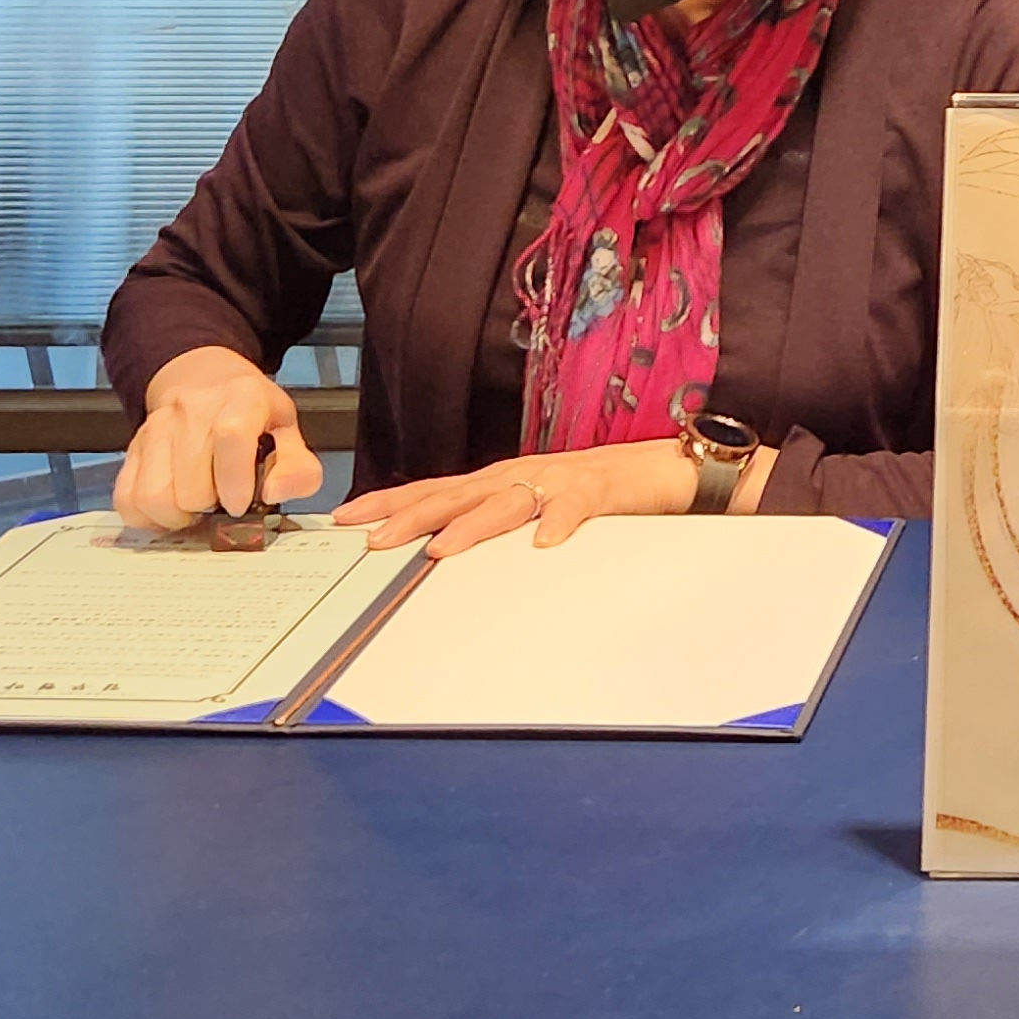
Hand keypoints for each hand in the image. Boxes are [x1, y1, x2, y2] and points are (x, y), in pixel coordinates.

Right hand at [114, 345, 312, 534]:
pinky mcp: (132, 449)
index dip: (235, 479)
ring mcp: (156, 428)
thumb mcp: (287, 432)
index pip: (231, 435)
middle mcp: (192, 409)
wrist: (203, 381)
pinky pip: (126, 499)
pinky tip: (171, 509)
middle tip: (221, 500)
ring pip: (154, 495)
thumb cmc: (250, 414)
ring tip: (196, 506)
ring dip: (178, 516)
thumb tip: (277, 492)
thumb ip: (298, 468)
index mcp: (241, 397)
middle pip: (190, 482)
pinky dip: (148, 517)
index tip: (240, 504)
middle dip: (210, 506)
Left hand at [335, 438, 700, 555]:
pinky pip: (580, 505)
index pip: (438, 490)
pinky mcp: (605, 488)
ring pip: (510, 500)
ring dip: (474, 525)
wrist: (672, 467)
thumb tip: (442, 549)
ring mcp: (563, 479)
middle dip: (413, 516)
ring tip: (441, 550)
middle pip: (460, 493)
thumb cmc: (606, 492)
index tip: (346, 517)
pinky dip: (561, 521)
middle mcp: (526, 474)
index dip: (393, 503)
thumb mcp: (541, 509)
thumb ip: (500, 522)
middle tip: (372, 539)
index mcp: (507, 481)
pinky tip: (545, 542)